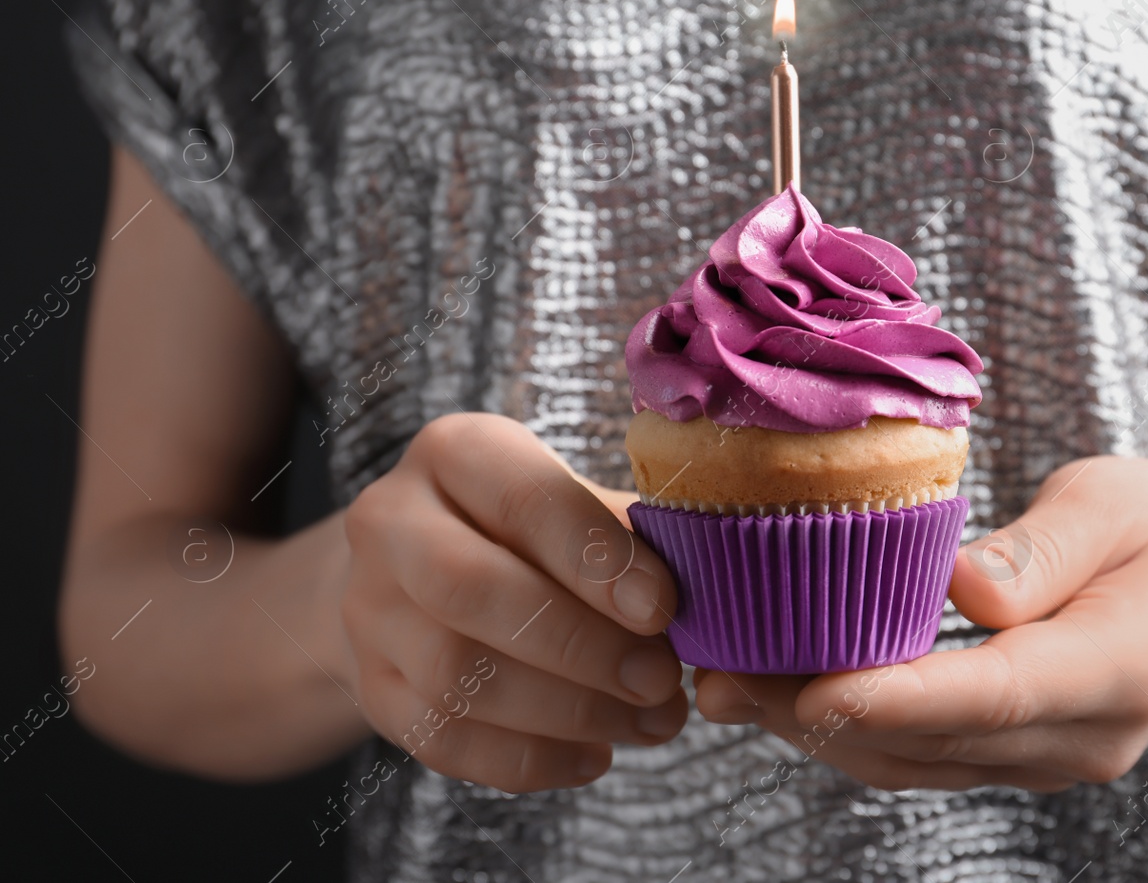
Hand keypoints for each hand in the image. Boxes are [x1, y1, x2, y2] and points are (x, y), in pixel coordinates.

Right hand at [341, 412, 685, 791]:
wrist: (424, 574)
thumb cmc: (535, 533)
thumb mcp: (581, 506)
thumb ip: (636, 538)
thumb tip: (716, 589)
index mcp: (456, 453)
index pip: (523, 499)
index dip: (597, 559)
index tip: (664, 609)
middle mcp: (390, 521)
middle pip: (471, 589)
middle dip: (580, 646)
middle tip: (662, 682)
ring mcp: (367, 608)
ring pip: (455, 674)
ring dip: (566, 712)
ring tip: (649, 723)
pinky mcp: (368, 685)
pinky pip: (443, 738)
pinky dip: (529, 758)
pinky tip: (595, 756)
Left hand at [695, 456, 1147, 791]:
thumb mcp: (1120, 501)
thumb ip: (1040, 550)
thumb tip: (960, 591)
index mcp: (1119, 665)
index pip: (991, 693)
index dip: (893, 698)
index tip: (806, 692)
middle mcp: (1085, 736)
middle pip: (934, 741)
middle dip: (817, 715)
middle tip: (717, 672)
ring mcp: (1057, 758)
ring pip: (920, 762)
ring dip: (822, 731)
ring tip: (727, 682)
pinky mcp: (1030, 755)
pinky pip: (932, 756)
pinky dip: (859, 729)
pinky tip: (792, 692)